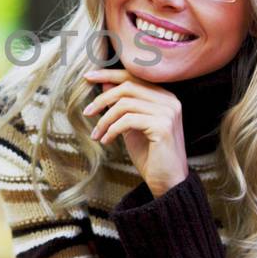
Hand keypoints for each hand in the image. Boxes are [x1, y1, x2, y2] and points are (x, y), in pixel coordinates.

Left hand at [82, 67, 188, 197]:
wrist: (167, 182)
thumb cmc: (150, 155)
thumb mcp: (131, 126)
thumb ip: (122, 105)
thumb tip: (105, 84)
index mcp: (164, 96)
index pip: (134, 76)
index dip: (109, 74)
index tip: (88, 78)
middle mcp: (169, 100)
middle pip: (128, 86)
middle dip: (103, 99)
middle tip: (87, 113)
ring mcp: (168, 112)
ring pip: (125, 104)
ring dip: (105, 119)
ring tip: (97, 134)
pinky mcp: (163, 126)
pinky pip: (128, 120)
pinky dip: (112, 129)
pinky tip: (106, 140)